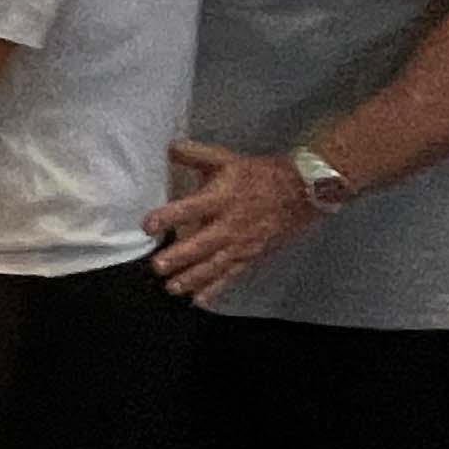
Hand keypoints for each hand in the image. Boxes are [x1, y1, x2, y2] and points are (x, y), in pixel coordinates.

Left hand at [143, 142, 320, 303]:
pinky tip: (198, 300)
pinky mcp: (251, 256)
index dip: (169, 216)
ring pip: (214, 265)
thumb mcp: (226, 159)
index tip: (148, 225)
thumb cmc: (257, 175)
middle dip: (179, 257)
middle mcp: (230, 224)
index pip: (191, 208)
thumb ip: (196, 154)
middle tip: (157, 266)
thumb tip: (168, 148)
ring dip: (192, 278)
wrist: (300, 192)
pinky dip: (215, 289)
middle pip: (202, 243)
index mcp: (221, 197)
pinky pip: (231, 275)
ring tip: (171, 288)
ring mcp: (241, 244)